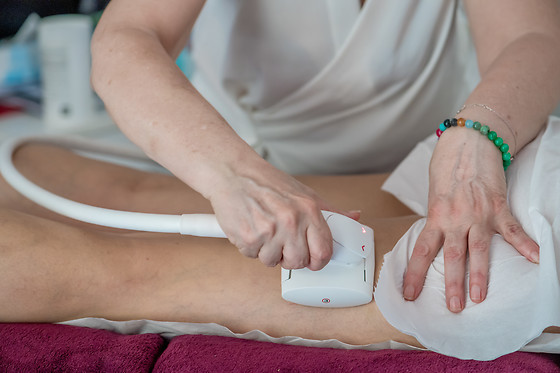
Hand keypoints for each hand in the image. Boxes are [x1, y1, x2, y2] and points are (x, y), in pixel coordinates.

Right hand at [208, 158, 359, 269]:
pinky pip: (253, 257)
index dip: (317, 260)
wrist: (233, 172)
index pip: (323, 252)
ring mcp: (268, 231)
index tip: (311, 258)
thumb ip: (330, 210)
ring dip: (268, 252)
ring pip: (273, 262)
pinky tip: (251, 228)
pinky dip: (251, 247)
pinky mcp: (247, 238)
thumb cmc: (267, 182)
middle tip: (282, 242)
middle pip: (298, 262)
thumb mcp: (304, 193)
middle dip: (290, 257)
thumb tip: (355, 217)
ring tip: (264, 230)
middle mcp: (291, 221)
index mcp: (309, 210)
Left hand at [402, 128, 538, 311]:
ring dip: (479, 275)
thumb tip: (436, 242)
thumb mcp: (434, 197)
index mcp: (435, 216)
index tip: (409, 294)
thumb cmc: (447, 169)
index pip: (422, 250)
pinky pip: (512, 229)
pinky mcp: (498, 206)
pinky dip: (525, 245)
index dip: (414, 273)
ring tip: (479, 298)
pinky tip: (536, 259)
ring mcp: (477, 213)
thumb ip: (437, 221)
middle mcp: (455, 218)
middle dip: (452, 283)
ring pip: (478, 249)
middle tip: (453, 307)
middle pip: (451, 256)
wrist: (467, 143)